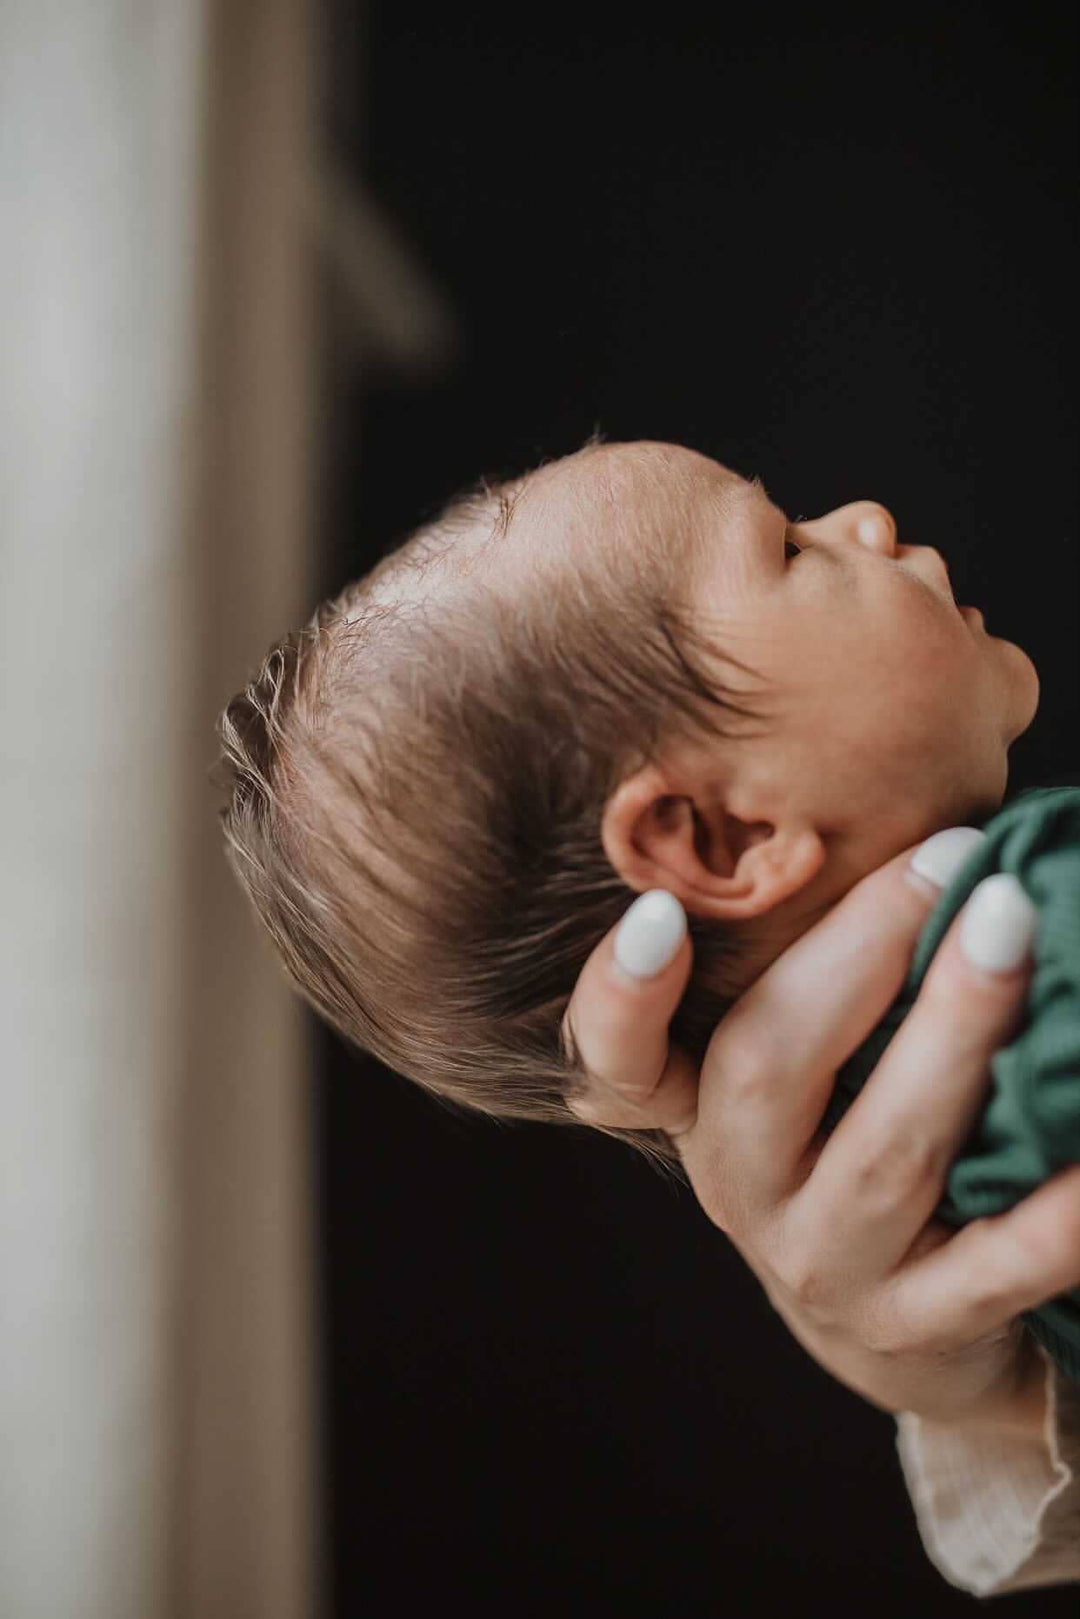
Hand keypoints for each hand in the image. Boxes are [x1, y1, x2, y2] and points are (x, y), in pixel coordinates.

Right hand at [561, 839, 1079, 1425]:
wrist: (900, 1333)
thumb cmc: (856, 1147)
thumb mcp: (808, 1077)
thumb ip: (825, 978)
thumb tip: (925, 828)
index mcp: (704, 1110)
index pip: (625, 1056)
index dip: (622, 993)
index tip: (659, 912)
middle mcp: (743, 1187)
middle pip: (764, 1071)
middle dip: (858, 956)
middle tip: (948, 860)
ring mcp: (825, 1265)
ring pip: (884, 1154)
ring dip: (954, 1035)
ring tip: (1014, 932)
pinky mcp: (917, 1329)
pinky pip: (996, 1264)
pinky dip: (1055, 1206)